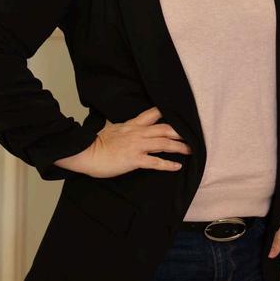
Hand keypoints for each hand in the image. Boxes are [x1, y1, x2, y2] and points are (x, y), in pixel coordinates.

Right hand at [54, 106, 192, 177]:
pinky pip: (155, 162)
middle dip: (179, 131)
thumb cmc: (97, 143)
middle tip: (192, 134)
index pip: (152, 114)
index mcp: (132, 124)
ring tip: (190, 150)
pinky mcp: (135, 159)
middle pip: (164, 128)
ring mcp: (137, 146)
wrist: (87, 152)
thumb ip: (121, 127)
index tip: (178, 115)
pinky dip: (168, 164)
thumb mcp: (111, 128)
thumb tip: (121, 125)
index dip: (167, 114)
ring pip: (163, 143)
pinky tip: (177, 166)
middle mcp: (138, 132)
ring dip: (179, 147)